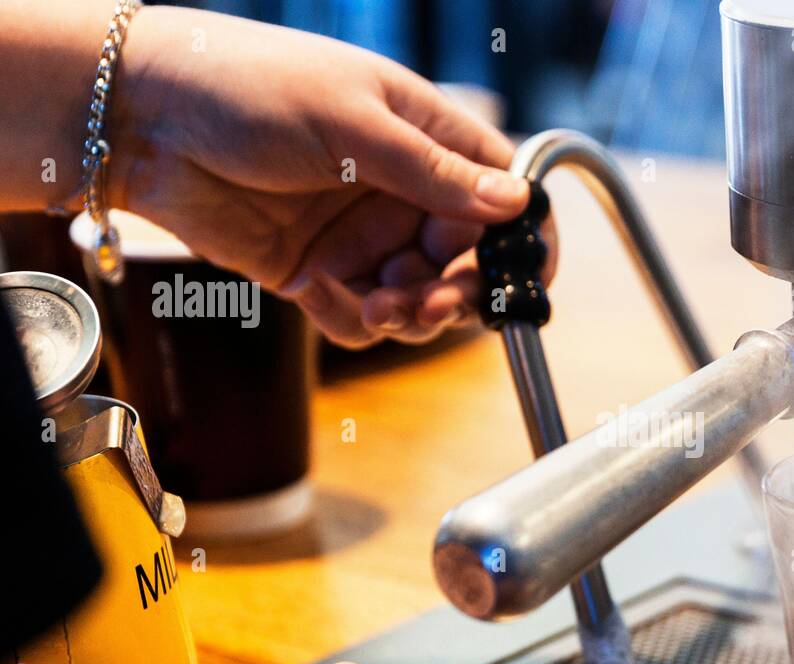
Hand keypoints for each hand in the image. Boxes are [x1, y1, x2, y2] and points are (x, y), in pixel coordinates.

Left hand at [111, 6, 555, 346]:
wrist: (141, 120)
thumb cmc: (247, 87)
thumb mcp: (351, 122)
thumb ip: (433, 171)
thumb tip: (516, 204)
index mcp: (424, 136)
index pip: (501, 193)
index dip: (523, 238)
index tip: (525, 278)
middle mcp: (401, 190)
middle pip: (465, 259)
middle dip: (457, 290)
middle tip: (432, 304)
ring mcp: (360, 234)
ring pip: (419, 297)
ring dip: (410, 312)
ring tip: (380, 305)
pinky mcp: (318, 273)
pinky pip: (361, 316)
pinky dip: (356, 319)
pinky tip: (328, 297)